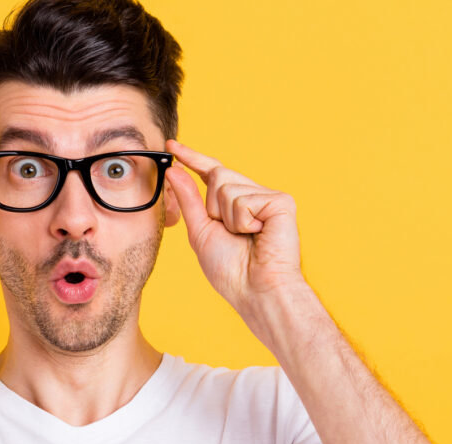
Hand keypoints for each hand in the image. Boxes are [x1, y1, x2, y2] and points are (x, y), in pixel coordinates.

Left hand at [164, 139, 305, 322]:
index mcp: (233, 204)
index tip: (171, 146)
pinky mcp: (281, 201)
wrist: (256, 290)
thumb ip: (188, 200)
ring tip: (246, 237)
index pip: (210, 173)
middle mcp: (252, 196)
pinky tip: (259, 234)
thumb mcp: (201, 232)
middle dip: (213, 206)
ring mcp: (267, 197)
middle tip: (230, 234)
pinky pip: (243, 198)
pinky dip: (243, 221)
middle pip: (218, 175)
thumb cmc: (231, 270)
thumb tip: (174, 170)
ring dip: (227, 217)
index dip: (192, 158)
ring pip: (227, 186)